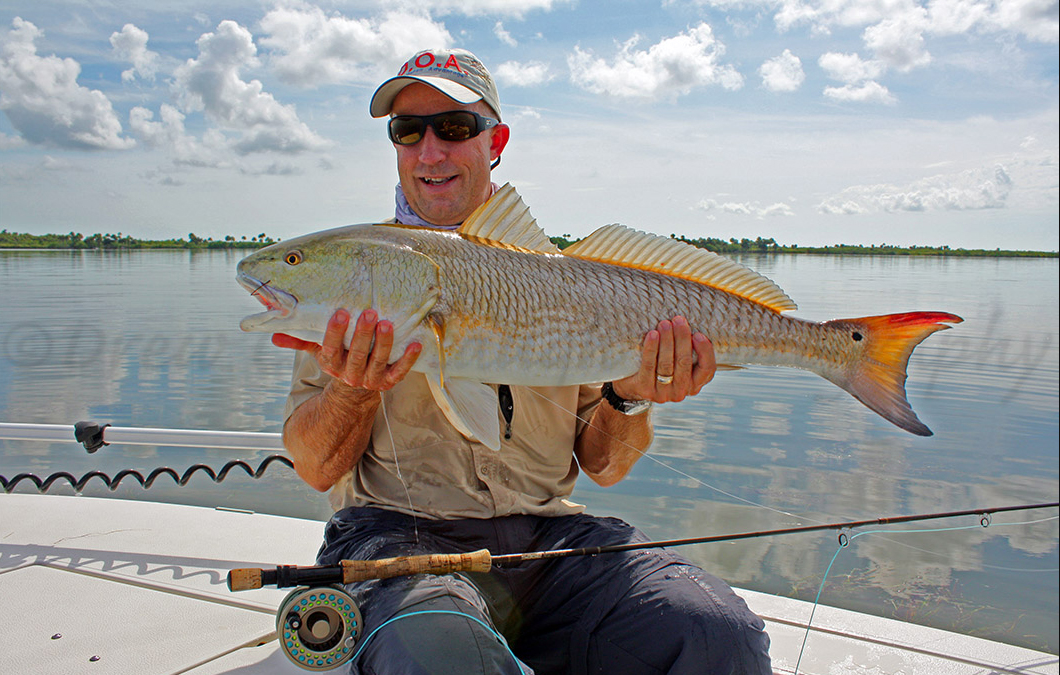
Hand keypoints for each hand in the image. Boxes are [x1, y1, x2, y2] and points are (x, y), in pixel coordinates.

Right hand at [272, 309, 420, 390]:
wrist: (355, 390)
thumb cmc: (338, 357)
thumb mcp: (318, 350)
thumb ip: (299, 339)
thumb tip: (272, 333)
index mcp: (332, 364)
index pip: (331, 348)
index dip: (335, 332)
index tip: (340, 312)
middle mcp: (350, 374)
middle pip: (357, 355)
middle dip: (363, 334)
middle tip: (369, 313)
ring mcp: (371, 379)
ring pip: (378, 361)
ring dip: (384, 343)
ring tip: (388, 324)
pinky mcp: (389, 381)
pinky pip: (400, 371)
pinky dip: (408, 359)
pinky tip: (416, 343)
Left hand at [612, 316, 714, 403]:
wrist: (632, 385)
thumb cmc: (659, 367)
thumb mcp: (678, 363)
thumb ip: (687, 351)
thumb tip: (689, 325)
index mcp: (694, 385)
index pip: (707, 369)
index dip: (705, 351)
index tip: (698, 334)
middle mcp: (681, 392)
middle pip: (684, 363)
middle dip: (682, 339)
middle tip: (678, 320)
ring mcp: (663, 393)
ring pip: (667, 364)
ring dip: (667, 341)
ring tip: (664, 324)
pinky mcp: (645, 389)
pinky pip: (649, 365)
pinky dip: (651, 348)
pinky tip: (652, 335)